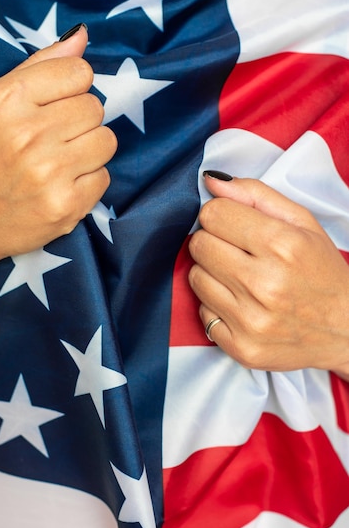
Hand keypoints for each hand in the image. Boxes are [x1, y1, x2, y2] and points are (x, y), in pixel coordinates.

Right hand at [0, 25, 116, 275]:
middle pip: (96, 107)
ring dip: (89, 151)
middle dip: (80, 123)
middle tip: (54, 141)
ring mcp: (49, 172)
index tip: (55, 107)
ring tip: (61, 163)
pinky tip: (62, 186)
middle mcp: (28, 134)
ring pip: (106, 141)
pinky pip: (104, 177)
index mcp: (7, 100)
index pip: (79, 72)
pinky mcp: (66, 205)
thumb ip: (39, 66)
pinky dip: (88, 182)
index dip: (72, 90)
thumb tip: (81, 36)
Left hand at [188, 174, 348, 379]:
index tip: (233, 224)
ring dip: (212, 273)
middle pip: (199, 244)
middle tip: (237, 251)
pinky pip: (202, 313)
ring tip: (240, 277)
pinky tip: (241, 303)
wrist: (346, 331)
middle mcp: (264, 284)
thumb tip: (211, 180)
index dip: (220, 215)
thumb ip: (256, 195)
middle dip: (213, 241)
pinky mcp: (242, 347)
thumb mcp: (303, 223)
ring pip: (195, 278)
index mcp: (283, 245)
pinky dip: (216, 305)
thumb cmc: (322, 272)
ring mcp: (251, 320)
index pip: (213, 214)